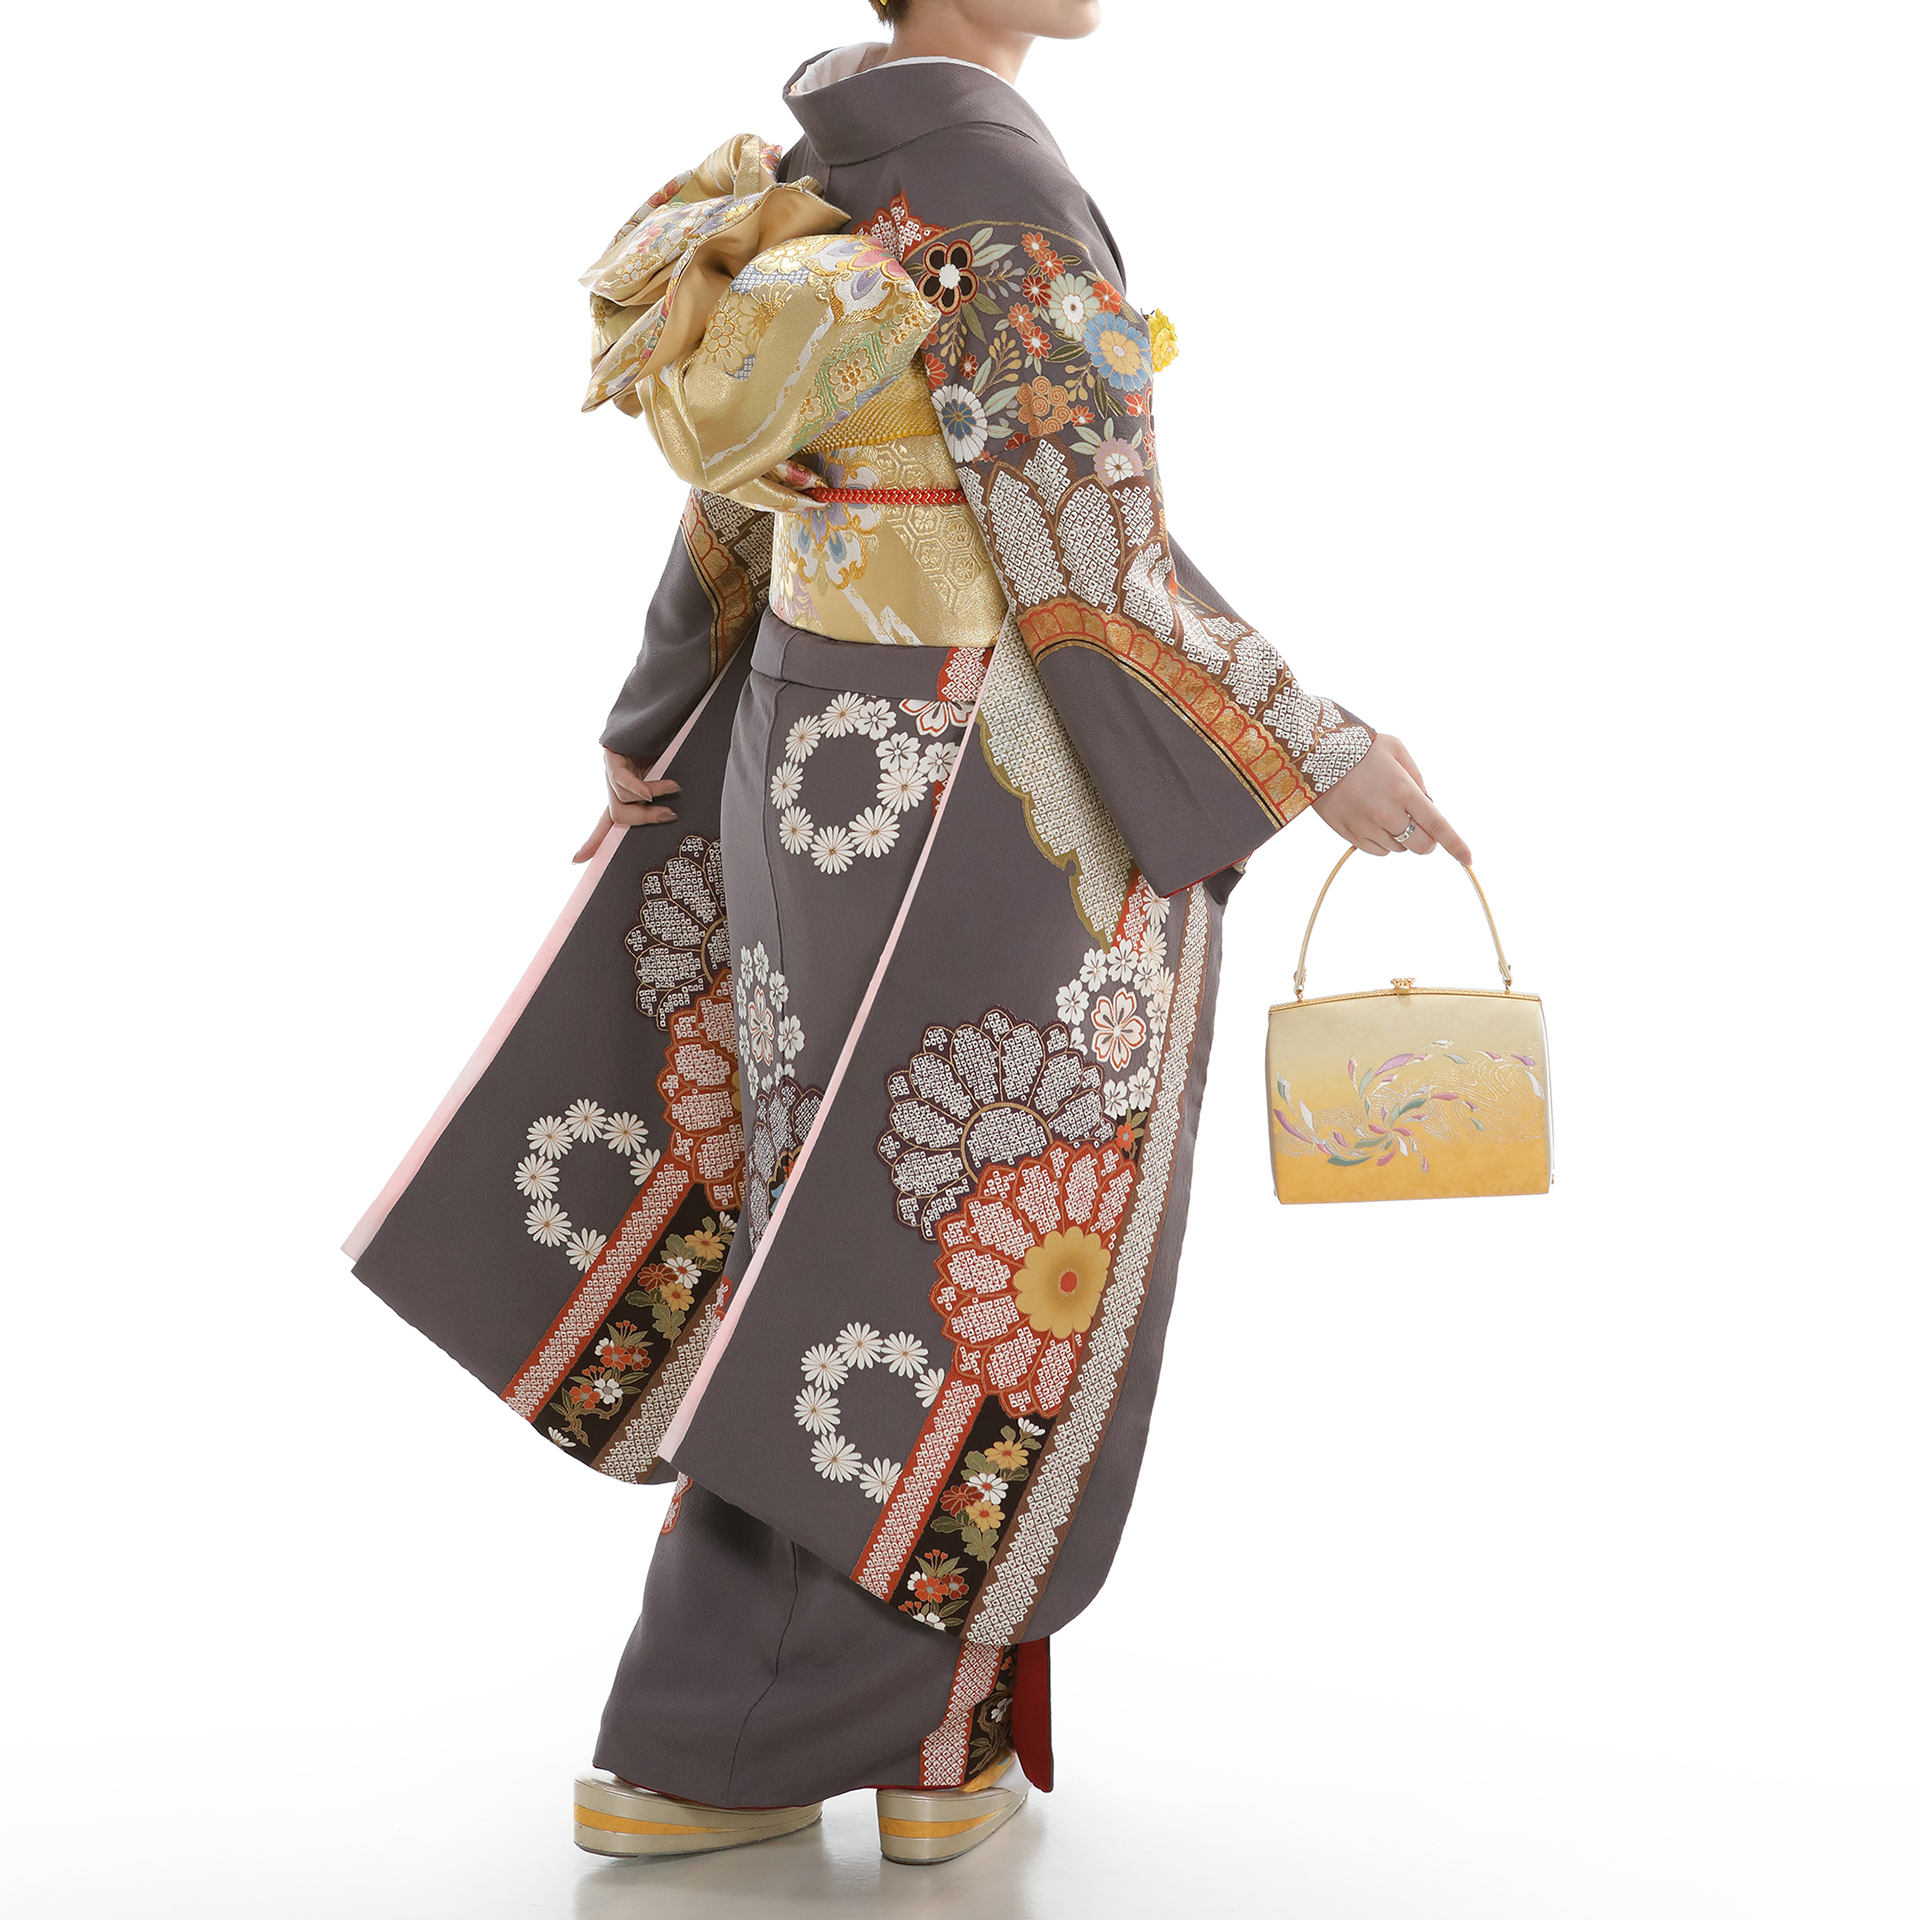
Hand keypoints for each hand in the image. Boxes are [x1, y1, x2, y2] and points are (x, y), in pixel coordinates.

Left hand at [572, 750, 680, 863]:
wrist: (662, 712)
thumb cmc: (669, 745)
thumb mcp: (668, 776)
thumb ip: (662, 795)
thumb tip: (671, 817)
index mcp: (626, 792)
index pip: (607, 821)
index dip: (592, 841)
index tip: (576, 861)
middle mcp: (613, 783)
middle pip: (618, 816)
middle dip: (643, 820)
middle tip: (669, 815)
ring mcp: (610, 770)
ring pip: (621, 800)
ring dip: (652, 797)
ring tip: (675, 785)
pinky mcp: (611, 755)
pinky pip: (620, 780)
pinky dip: (638, 788)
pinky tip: (650, 793)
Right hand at [1310, 735, 1471, 864]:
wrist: (1313, 753)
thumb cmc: (1358, 747)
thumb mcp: (1396, 750)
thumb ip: (1417, 778)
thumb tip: (1428, 804)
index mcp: (1403, 790)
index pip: (1437, 825)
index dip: (1456, 845)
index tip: (1469, 859)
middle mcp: (1386, 812)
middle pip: (1421, 845)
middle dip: (1426, 839)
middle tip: (1419, 823)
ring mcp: (1366, 826)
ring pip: (1399, 849)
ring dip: (1401, 837)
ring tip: (1385, 812)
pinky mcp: (1349, 834)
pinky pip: (1377, 851)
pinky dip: (1382, 842)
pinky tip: (1372, 821)